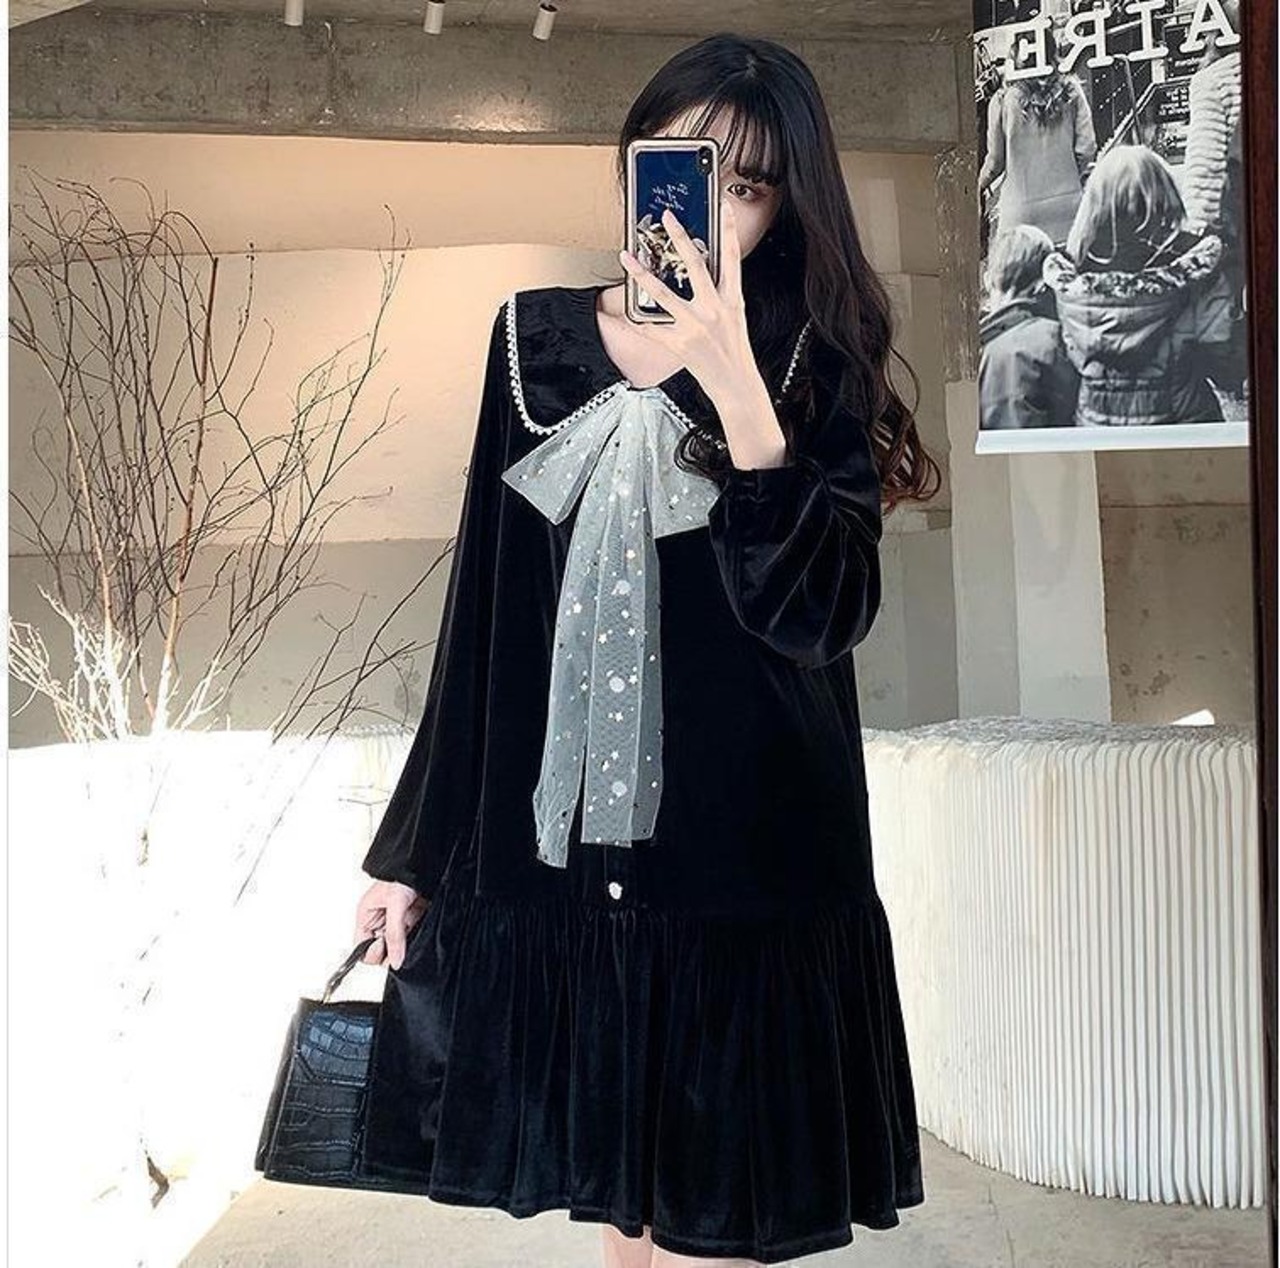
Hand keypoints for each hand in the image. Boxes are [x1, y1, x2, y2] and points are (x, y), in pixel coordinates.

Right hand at [355, 879, 427, 970]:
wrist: (423, 865)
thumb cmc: (401, 875)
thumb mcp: (395, 904)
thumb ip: (395, 934)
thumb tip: (395, 961)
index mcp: (366, 917)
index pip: (361, 949)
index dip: (371, 953)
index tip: (383, 946)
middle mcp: (379, 922)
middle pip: (379, 952)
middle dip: (389, 952)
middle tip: (400, 941)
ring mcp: (395, 923)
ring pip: (395, 948)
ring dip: (403, 946)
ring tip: (410, 932)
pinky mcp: (411, 922)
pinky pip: (409, 940)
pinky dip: (414, 940)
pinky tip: (417, 931)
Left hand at [617, 200, 761, 406]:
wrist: (735, 383)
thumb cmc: (734, 350)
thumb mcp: (735, 315)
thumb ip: (721, 292)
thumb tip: (703, 269)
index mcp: (732, 299)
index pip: (733, 258)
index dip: (729, 230)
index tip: (721, 207)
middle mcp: (714, 310)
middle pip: (695, 266)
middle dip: (680, 238)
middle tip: (667, 217)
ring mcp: (695, 327)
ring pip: (663, 293)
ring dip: (641, 273)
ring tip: (627, 257)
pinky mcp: (679, 344)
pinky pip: (652, 328)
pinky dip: (636, 320)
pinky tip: (622, 310)